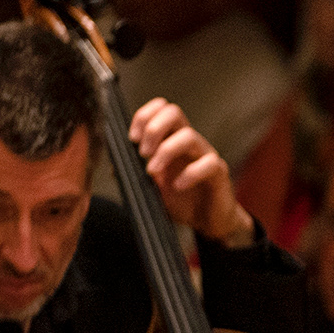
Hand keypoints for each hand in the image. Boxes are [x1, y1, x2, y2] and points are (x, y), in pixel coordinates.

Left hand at [130, 98, 254, 245]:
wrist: (207, 222)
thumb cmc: (181, 202)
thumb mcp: (152, 188)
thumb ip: (136, 175)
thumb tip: (115, 168)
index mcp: (172, 140)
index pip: (160, 110)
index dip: (144, 117)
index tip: (132, 138)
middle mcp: (189, 143)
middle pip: (174, 112)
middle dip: (153, 128)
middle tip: (143, 152)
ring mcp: (205, 156)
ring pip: (188, 136)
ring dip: (166, 151)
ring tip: (152, 172)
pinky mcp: (219, 173)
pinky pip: (209, 163)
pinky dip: (190, 173)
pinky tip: (178, 186)